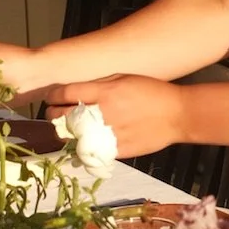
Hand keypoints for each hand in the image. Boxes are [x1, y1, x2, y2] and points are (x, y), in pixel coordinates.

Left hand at [42, 75, 186, 157]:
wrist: (177, 114)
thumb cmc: (151, 91)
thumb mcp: (123, 78)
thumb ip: (98, 85)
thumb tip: (74, 92)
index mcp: (104, 91)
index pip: (64, 94)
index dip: (52, 96)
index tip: (51, 98)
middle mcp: (103, 113)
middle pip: (62, 116)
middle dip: (53, 114)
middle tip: (55, 114)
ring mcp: (108, 134)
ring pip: (73, 136)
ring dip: (67, 132)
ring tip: (69, 129)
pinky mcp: (116, 150)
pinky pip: (91, 151)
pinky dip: (85, 146)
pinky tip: (87, 141)